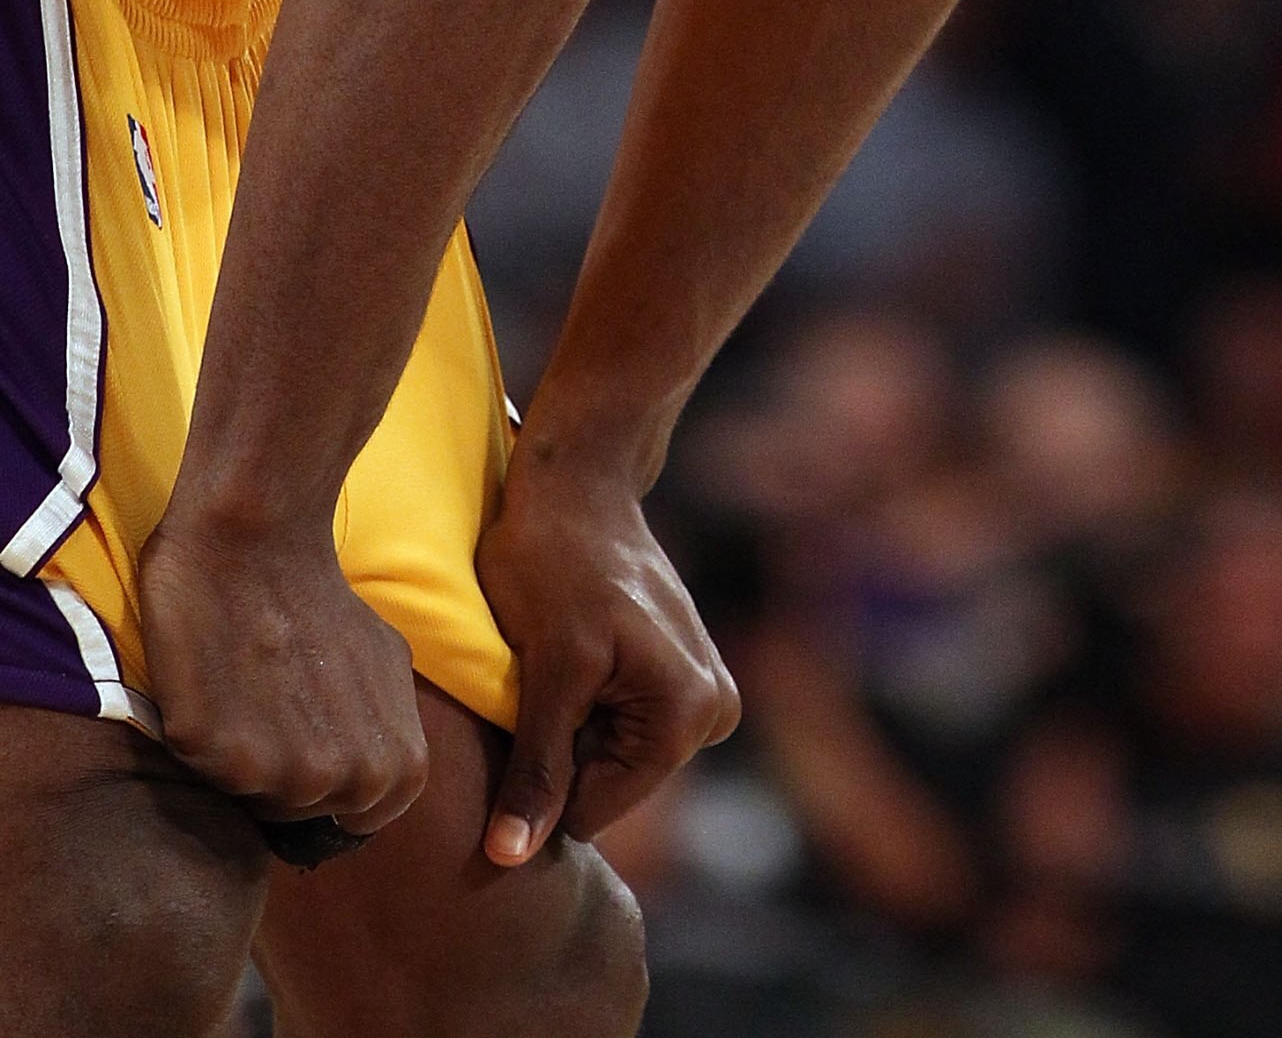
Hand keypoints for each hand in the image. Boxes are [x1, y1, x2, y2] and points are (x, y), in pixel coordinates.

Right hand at [139, 502, 428, 836]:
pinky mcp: (221, 758)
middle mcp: (344, 783)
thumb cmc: (325, 602)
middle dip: (288, 773)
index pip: (361, 823)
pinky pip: (207, 775)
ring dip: (245, 761)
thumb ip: (388, 732)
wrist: (257, 543)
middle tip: (272, 710)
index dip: (334, 787)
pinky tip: (216, 690)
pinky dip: (205, 741)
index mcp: (398, 769)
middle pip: (304, 816)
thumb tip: (374, 774)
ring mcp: (282, 776)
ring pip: (254, 803)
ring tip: (245, 697)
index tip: (312, 741)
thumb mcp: (390, 671)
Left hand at [475, 454, 738, 864]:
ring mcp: (701, 692)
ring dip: (566, 725)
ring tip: (550, 663)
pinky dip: (579, 704)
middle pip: (604, 787)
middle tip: (532, 680)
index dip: (540, 778)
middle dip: (558, 748)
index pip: (591, 812)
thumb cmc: (556, 559)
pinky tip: (565, 655)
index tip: (517, 714)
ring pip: (604, 758)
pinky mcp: (679, 675)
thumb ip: (537, 767)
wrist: (578, 479)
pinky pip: (615, 725)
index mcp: (691, 715)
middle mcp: (714, 713)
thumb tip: (510, 858)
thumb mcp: (545, 668)